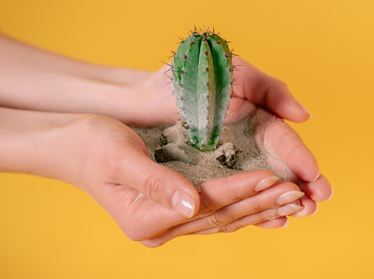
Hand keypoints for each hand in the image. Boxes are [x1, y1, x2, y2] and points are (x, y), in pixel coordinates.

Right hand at [60, 115, 305, 246]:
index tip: (273, 176)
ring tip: (293, 199)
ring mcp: (169, 223)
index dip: (241, 189)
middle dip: (260, 203)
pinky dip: (244, 207)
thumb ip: (155, 183)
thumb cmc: (92, 145)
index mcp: (146, 219)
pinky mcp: (176, 211)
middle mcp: (160, 228)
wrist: (74, 146)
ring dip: (259, 208)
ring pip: (224, 219)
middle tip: (298, 192)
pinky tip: (266, 202)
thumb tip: (191, 205)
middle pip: (221, 217)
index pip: (206, 204)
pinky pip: (217, 214)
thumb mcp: (118, 157)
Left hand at [122, 57, 332, 221]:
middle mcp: (247, 141)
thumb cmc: (187, 78)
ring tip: (299, 216)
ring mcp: (229, 161)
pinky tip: (268, 221)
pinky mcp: (210, 175)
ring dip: (281, 201)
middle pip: (280, 167)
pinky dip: (251, 206)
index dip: (301, 159)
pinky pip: (233, 193)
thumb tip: (305, 117)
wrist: (141, 99)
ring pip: (261, 184)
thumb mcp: (234, 73)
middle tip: (315, 205)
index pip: (284, 141)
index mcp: (257, 116)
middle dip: (300, 186)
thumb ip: (270, 90)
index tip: (317, 179)